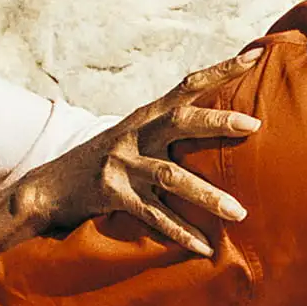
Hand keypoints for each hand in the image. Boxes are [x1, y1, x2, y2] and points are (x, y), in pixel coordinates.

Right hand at [0, 48, 263, 257]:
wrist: (52, 185)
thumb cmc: (107, 158)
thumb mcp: (136, 133)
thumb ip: (170, 125)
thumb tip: (220, 121)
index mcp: (147, 116)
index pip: (188, 85)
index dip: (220, 70)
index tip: (254, 56)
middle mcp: (136, 135)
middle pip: (181, 122)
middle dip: (217, 122)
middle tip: (254, 126)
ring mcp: (123, 165)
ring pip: (171, 177)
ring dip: (207, 195)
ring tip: (240, 213)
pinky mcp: (113, 196)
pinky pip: (154, 217)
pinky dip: (181, 233)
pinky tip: (205, 249)